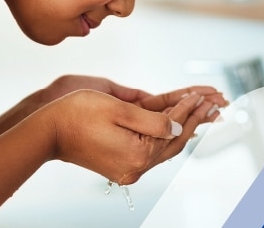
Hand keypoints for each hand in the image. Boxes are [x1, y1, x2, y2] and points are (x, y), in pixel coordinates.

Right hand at [39, 89, 216, 184]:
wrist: (49, 132)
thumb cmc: (78, 114)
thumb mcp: (119, 109)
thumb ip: (153, 119)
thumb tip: (177, 124)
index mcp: (138, 153)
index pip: (173, 128)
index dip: (189, 109)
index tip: (203, 94)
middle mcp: (136, 167)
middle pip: (174, 142)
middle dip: (195, 120)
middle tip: (214, 103)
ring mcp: (128, 168)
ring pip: (165, 147)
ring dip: (183, 127)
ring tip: (202, 112)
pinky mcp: (121, 165)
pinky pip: (152, 150)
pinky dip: (166, 136)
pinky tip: (175, 125)